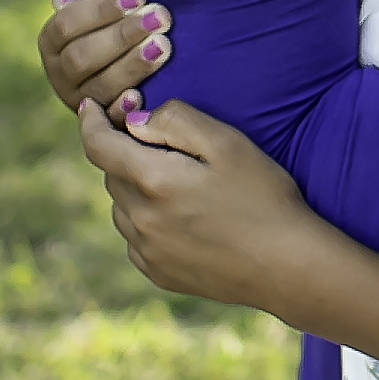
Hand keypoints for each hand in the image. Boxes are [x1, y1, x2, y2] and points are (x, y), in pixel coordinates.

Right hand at [41, 0, 171, 118]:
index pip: (67, 24)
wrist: (134, 50)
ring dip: (132, 66)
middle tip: (160, 17)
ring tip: (164, 45)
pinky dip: (123, 109)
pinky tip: (143, 96)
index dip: (101, 10)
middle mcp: (60, 74)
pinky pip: (109, 121)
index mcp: (51, 40)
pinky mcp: (103, 123)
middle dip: (122, 36)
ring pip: (99, 87)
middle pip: (82, 57)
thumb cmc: (114, 15)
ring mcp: (81, 101)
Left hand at [74, 95, 315, 312]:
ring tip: (178, 185)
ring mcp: (147, 251)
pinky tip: (183, 219)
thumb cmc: (264, 198)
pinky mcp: (158, 273)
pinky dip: (146, 222)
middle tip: (160, 145)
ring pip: (121, 208)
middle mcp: (140, 220)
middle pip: (112, 175)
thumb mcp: (228, 143)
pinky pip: (136, 238)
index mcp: (153, 181)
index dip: (90, 121)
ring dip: (135, 189)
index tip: (90, 106)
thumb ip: (176, 120)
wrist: (288, 267)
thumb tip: (135, 122)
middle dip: (125, 153)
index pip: (98, 145)